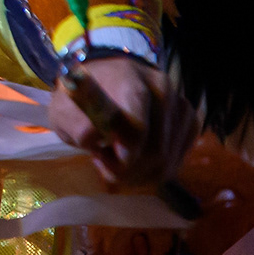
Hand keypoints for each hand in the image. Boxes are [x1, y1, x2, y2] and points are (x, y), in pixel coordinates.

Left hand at [47, 55, 198, 186]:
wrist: (106, 81)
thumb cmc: (83, 99)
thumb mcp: (63, 109)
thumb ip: (75, 123)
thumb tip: (92, 138)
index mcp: (129, 80)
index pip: (138, 126)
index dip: (124, 154)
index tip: (102, 158)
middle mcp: (162, 90)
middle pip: (156, 149)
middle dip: (127, 169)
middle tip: (103, 165)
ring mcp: (181, 107)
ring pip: (168, 161)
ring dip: (138, 174)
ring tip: (114, 162)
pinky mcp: (190, 123)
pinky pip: (175, 163)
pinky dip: (152, 171)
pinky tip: (133, 161)